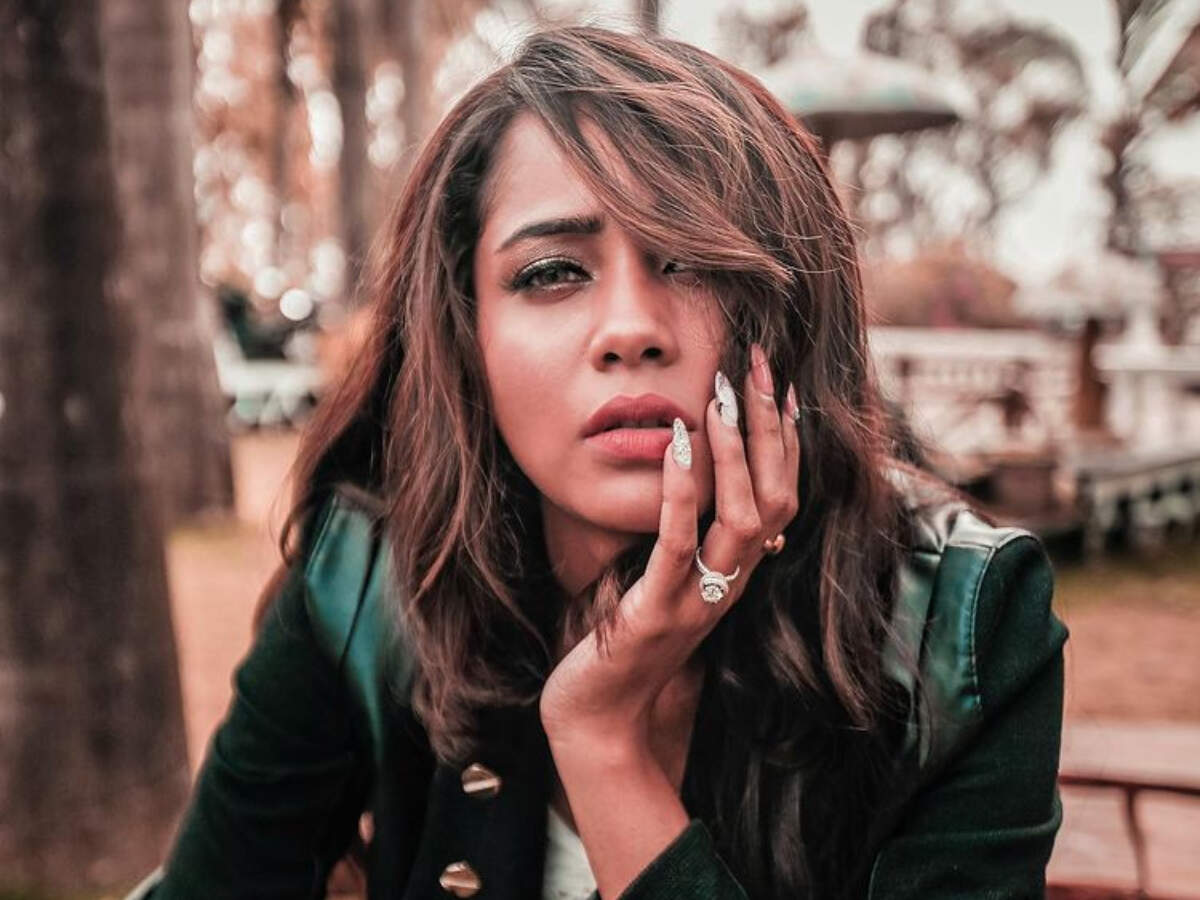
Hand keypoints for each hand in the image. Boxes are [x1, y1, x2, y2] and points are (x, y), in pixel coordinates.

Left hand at [539, 344, 801, 754]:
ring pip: (745, 519)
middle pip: (779, 497)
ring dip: (739, 452)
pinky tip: (676, 442)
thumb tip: (699, 476)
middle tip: (760, 366)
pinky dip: (683, 490)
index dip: (788, 439)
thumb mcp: (671, 578)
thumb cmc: (628, 640)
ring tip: (723, 396)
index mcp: (738, 572)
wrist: (600, 715)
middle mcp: (733, 583)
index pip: (784, 495)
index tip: (781, 383)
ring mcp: (700, 600)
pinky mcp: (658, 611)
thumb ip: (693, 536)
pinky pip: (678, 543)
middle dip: (772, 427)